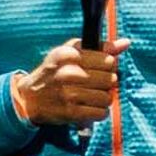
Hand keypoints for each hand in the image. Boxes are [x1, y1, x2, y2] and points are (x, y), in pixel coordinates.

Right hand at [9, 37, 123, 128]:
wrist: (29, 99)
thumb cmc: (54, 72)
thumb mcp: (70, 53)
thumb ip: (99, 47)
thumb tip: (125, 43)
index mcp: (67, 54)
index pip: (108, 60)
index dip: (108, 65)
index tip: (99, 68)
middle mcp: (67, 73)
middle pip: (111, 79)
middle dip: (107, 83)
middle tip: (94, 84)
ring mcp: (69, 94)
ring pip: (107, 97)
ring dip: (103, 99)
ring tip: (91, 96)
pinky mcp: (71, 113)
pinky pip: (101, 113)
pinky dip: (98, 112)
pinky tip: (88, 107)